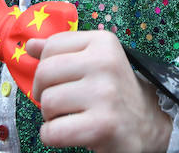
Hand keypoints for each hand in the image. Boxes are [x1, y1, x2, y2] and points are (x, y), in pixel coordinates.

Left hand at [29, 30, 172, 152]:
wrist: (149, 125)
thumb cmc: (115, 92)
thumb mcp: (94, 61)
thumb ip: (62, 51)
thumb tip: (29, 45)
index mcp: (103, 42)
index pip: (51, 46)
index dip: (46, 67)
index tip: (59, 80)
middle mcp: (106, 63)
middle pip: (44, 73)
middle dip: (43, 92)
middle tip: (60, 102)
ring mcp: (105, 94)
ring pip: (47, 103)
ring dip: (50, 116)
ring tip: (70, 117)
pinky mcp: (103, 125)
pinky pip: (52, 131)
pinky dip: (51, 136)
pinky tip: (68, 133)